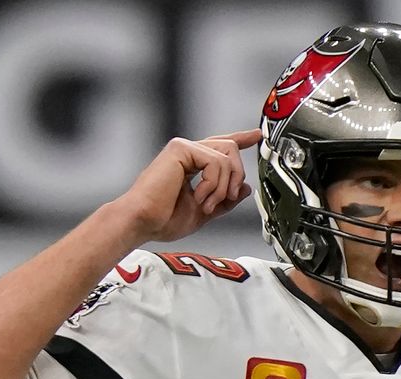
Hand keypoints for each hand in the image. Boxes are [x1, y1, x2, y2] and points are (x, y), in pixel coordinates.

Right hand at [114, 130, 262, 243]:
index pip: (220, 147)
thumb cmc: (163, 219)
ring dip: (223, 187)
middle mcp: (188, 152)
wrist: (143, 222)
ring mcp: (183, 148)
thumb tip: (244, 188)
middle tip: (229, 198)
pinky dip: (214, 185)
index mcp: (192, 164)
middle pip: (230, 149)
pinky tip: (199, 197)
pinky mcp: (180, 148)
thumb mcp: (204, 211)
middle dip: (237, 176)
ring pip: (227, 157)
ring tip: (206, 204)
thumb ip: (225, 200)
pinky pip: (216, 162)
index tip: (256, 135)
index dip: (241, 139)